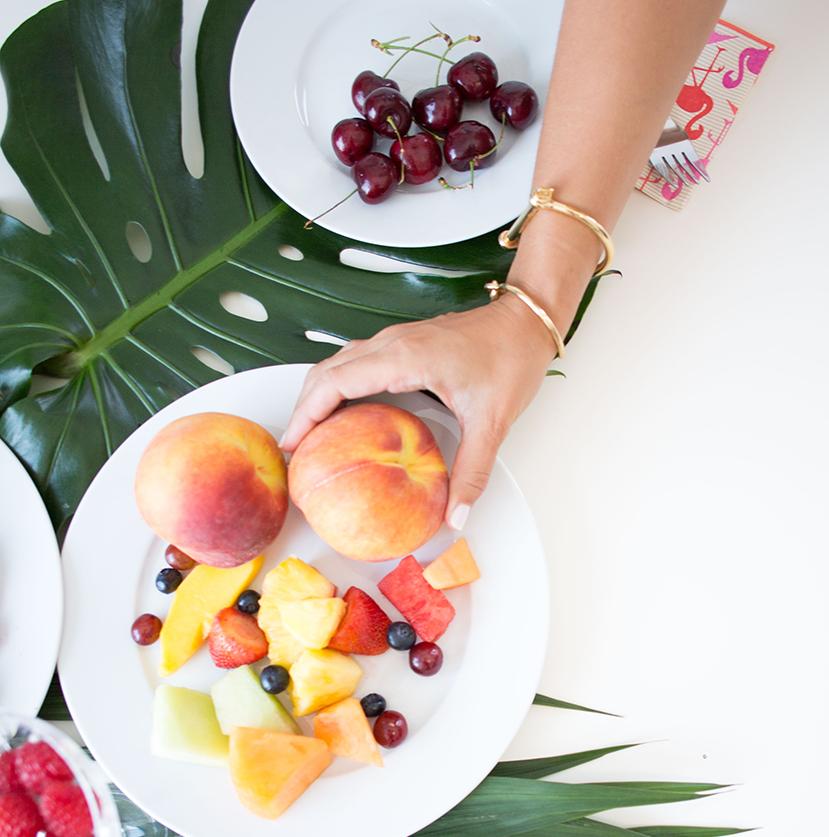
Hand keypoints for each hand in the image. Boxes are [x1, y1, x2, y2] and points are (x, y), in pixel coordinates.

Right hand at [280, 296, 556, 527]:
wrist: (527, 322)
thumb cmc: (511, 358)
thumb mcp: (492, 422)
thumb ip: (472, 472)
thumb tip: (456, 514)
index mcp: (405, 357)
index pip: (335, 381)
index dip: (306, 413)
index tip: (293, 445)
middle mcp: (393, 343)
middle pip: (326, 371)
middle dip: (303, 408)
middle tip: (296, 449)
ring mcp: (397, 339)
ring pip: (338, 363)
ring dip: (319, 395)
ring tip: (312, 435)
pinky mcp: (404, 342)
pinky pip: (357, 361)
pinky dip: (339, 386)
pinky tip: (345, 413)